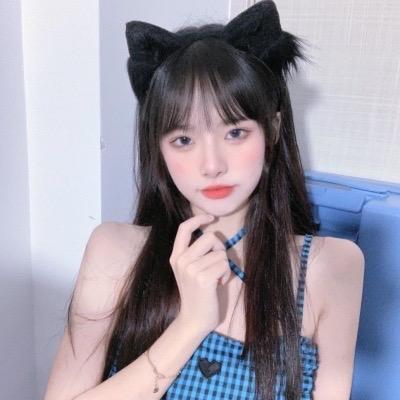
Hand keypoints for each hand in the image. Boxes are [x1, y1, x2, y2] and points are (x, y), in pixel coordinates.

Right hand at [169, 214, 231, 333]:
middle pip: (210, 237)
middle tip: (218, 264)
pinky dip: (227, 274)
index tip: (210, 218)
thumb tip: (213, 235)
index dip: (198, 219)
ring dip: (224, 265)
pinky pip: (224, 264)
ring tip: (217, 278)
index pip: (184, 228)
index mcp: (176, 257)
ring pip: (220, 252)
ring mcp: (191, 269)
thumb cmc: (197, 294)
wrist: (194, 320)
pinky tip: (219, 283)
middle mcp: (181, 260)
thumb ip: (196, 253)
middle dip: (220, 248)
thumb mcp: (190, 270)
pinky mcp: (203, 278)